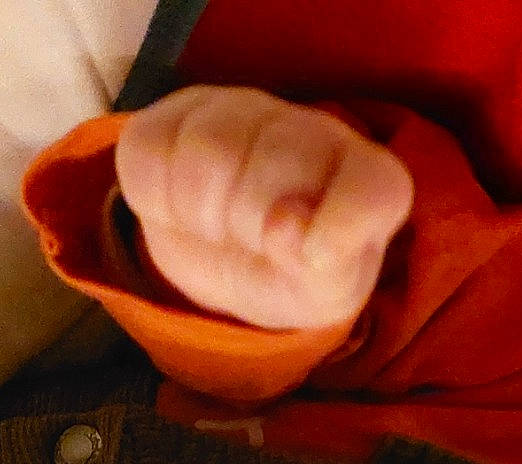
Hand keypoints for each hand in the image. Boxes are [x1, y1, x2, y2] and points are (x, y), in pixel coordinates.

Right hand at [115, 85, 414, 332]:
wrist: (233, 261)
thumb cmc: (293, 274)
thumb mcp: (323, 294)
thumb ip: (327, 270)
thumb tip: (285, 229)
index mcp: (366, 178)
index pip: (373, 187)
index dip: (339, 226)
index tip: (310, 260)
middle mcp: (310, 130)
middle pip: (273, 160)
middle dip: (251, 224)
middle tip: (250, 244)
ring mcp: (241, 112)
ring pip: (207, 146)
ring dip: (201, 214)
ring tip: (215, 229)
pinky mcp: (175, 115)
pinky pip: (147, 149)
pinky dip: (156, 201)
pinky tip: (180, 210)